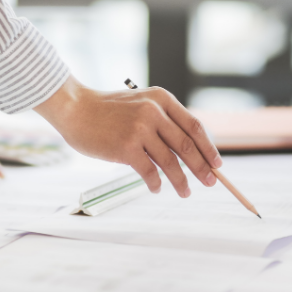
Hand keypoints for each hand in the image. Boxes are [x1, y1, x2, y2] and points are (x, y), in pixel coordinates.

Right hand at [34, 76, 221, 197]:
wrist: (75, 109)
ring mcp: (140, 130)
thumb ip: (160, 120)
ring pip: (171, 162)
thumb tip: (186, 151)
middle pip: (187, 146)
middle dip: (202, 168)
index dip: (209, 147)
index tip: (217, 164)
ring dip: (181, 181)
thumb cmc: (105, 110)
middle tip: (210, 183)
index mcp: (161, 99)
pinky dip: (155, 184)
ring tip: (185, 192)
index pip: (194, 126)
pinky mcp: (126, 148)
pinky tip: (156, 189)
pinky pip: (149, 172)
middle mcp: (154, 112)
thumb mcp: (139, 104)